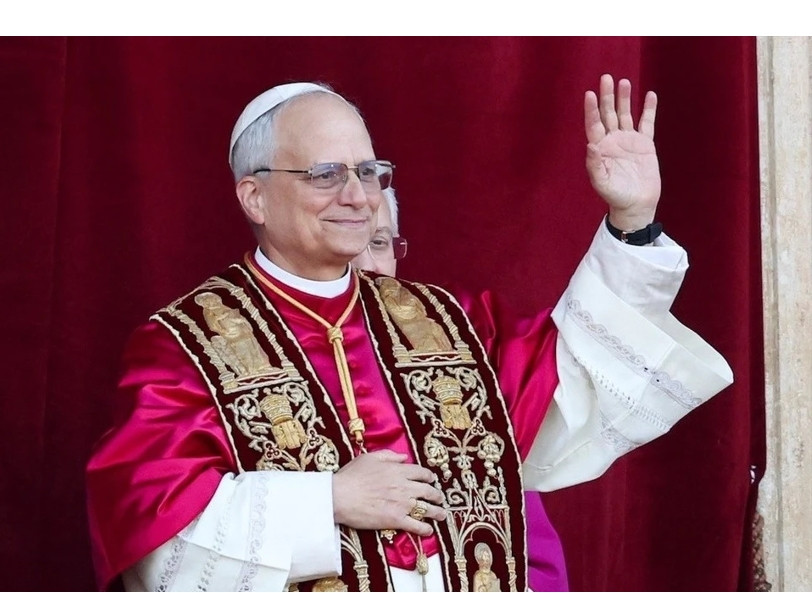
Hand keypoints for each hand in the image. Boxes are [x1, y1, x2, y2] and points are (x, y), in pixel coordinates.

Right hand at [332, 449, 446, 537]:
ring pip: (426, 508)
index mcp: (398, 471)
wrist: (340, 496)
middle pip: (428, 490)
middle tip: (439, 498)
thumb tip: (404, 457)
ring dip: (437, 512)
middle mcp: (404, 486)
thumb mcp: (369, 457)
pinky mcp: (396, 520)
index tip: (431, 480)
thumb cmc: (351, 476)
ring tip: (442, 515)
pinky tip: (429, 530)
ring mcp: (402, 504)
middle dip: (437, 494)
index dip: (429, 477)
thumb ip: (389, 455)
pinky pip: (416, 525)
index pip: (421, 473)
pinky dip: (425, 528)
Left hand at [584, 73, 660, 230]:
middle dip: (606, 97)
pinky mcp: (645, 145)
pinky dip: (648, 110)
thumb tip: (591, 144)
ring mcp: (629, 141)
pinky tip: (649, 95)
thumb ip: (594, 165)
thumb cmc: (616, 197)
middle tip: (606, 77)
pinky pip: (647, 123)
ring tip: (623, 82)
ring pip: (626, 115)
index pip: (594, 124)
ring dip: (624, 98)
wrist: (636, 205)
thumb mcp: (602, 183)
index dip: (591, 109)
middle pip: (608, 114)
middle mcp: (613, 141)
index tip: (589, 94)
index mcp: (600, 149)